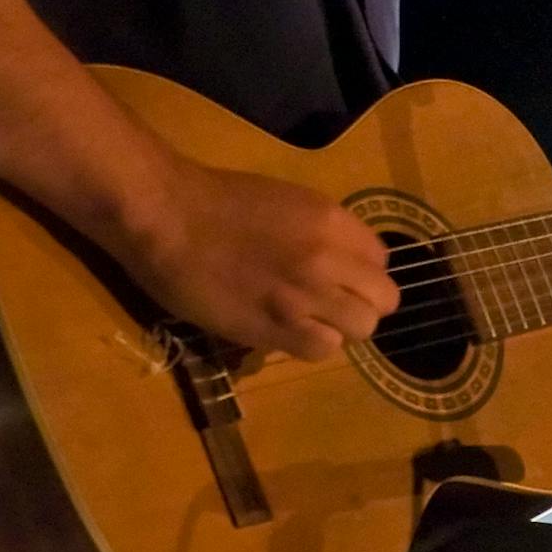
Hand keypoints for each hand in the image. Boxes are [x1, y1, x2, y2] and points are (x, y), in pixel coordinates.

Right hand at [111, 153, 401, 362]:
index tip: (343, 274)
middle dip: (363, 302)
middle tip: (334, 302)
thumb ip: (325, 231)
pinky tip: (290, 332)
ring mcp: (302, 297)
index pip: (382, 259)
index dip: (364, 270)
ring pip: (360, 329)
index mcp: (332, 221)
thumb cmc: (221, 201)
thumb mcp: (290, 201)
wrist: (169, 220)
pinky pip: (320, 350)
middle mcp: (327, 260)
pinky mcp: (272, 329)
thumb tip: (345, 260)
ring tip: (312, 320)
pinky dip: (312, 345)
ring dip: (340, 327)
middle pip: (383, 299)